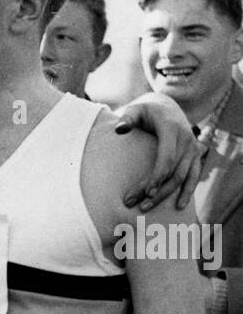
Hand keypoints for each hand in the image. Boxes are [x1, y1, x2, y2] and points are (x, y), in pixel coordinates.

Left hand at [115, 93, 202, 211]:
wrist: (166, 106)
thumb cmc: (146, 110)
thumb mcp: (135, 109)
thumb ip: (127, 119)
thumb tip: (119, 129)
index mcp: (172, 129)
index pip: (167, 158)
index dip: (158, 177)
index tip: (146, 192)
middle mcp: (186, 140)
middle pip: (173, 172)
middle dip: (157, 191)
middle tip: (138, 206)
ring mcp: (192, 148)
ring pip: (183, 177)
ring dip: (167, 195)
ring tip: (147, 208)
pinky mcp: (195, 155)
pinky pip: (194, 175)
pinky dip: (188, 190)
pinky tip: (179, 206)